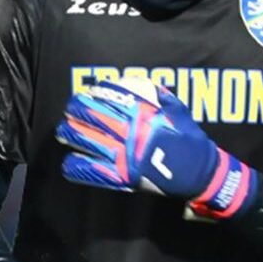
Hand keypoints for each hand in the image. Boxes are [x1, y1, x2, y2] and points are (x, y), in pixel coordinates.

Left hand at [55, 78, 256, 218]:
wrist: (198, 172)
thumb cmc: (188, 139)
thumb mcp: (178, 110)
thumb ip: (159, 95)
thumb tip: (142, 84)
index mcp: (141, 116)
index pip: (107, 100)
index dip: (90, 97)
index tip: (83, 95)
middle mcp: (128, 134)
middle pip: (90, 118)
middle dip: (75, 112)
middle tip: (70, 111)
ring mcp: (123, 156)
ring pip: (85, 142)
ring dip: (70, 134)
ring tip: (64, 131)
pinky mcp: (122, 177)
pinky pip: (91, 171)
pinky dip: (77, 167)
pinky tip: (70, 162)